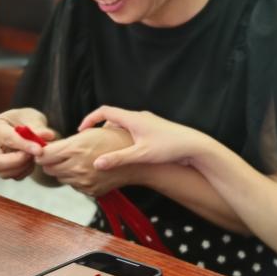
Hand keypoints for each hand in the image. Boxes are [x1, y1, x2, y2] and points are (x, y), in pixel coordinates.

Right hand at [0, 107, 55, 179]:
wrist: (26, 127)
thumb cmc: (26, 119)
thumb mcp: (32, 117)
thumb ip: (38, 126)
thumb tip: (48, 136)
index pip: (6, 139)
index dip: (24, 145)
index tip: (39, 150)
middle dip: (18, 161)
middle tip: (35, 155)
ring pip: (4, 173)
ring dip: (24, 167)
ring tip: (35, 155)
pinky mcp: (2, 169)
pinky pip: (13, 176)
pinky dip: (26, 171)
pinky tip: (32, 160)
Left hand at [36, 126, 134, 196]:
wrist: (137, 159)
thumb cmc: (113, 140)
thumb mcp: (89, 133)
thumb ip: (65, 142)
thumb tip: (45, 149)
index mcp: (75, 148)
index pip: (43, 155)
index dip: (41, 152)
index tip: (44, 150)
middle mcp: (77, 166)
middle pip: (48, 168)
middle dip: (50, 161)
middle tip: (60, 155)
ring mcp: (83, 181)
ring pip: (60, 177)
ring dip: (63, 170)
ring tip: (78, 161)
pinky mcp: (90, 190)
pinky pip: (73, 185)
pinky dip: (76, 178)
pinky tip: (88, 169)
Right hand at [77, 106, 211, 169]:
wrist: (196, 146)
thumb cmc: (169, 148)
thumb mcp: (140, 155)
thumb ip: (117, 159)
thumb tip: (96, 164)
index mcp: (133, 118)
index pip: (104, 111)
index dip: (90, 119)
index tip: (81, 131)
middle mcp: (140, 117)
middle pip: (113, 117)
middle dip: (100, 128)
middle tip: (92, 142)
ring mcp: (149, 123)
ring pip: (125, 124)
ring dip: (114, 134)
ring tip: (107, 149)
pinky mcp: (156, 130)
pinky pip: (134, 130)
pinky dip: (125, 138)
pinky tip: (127, 152)